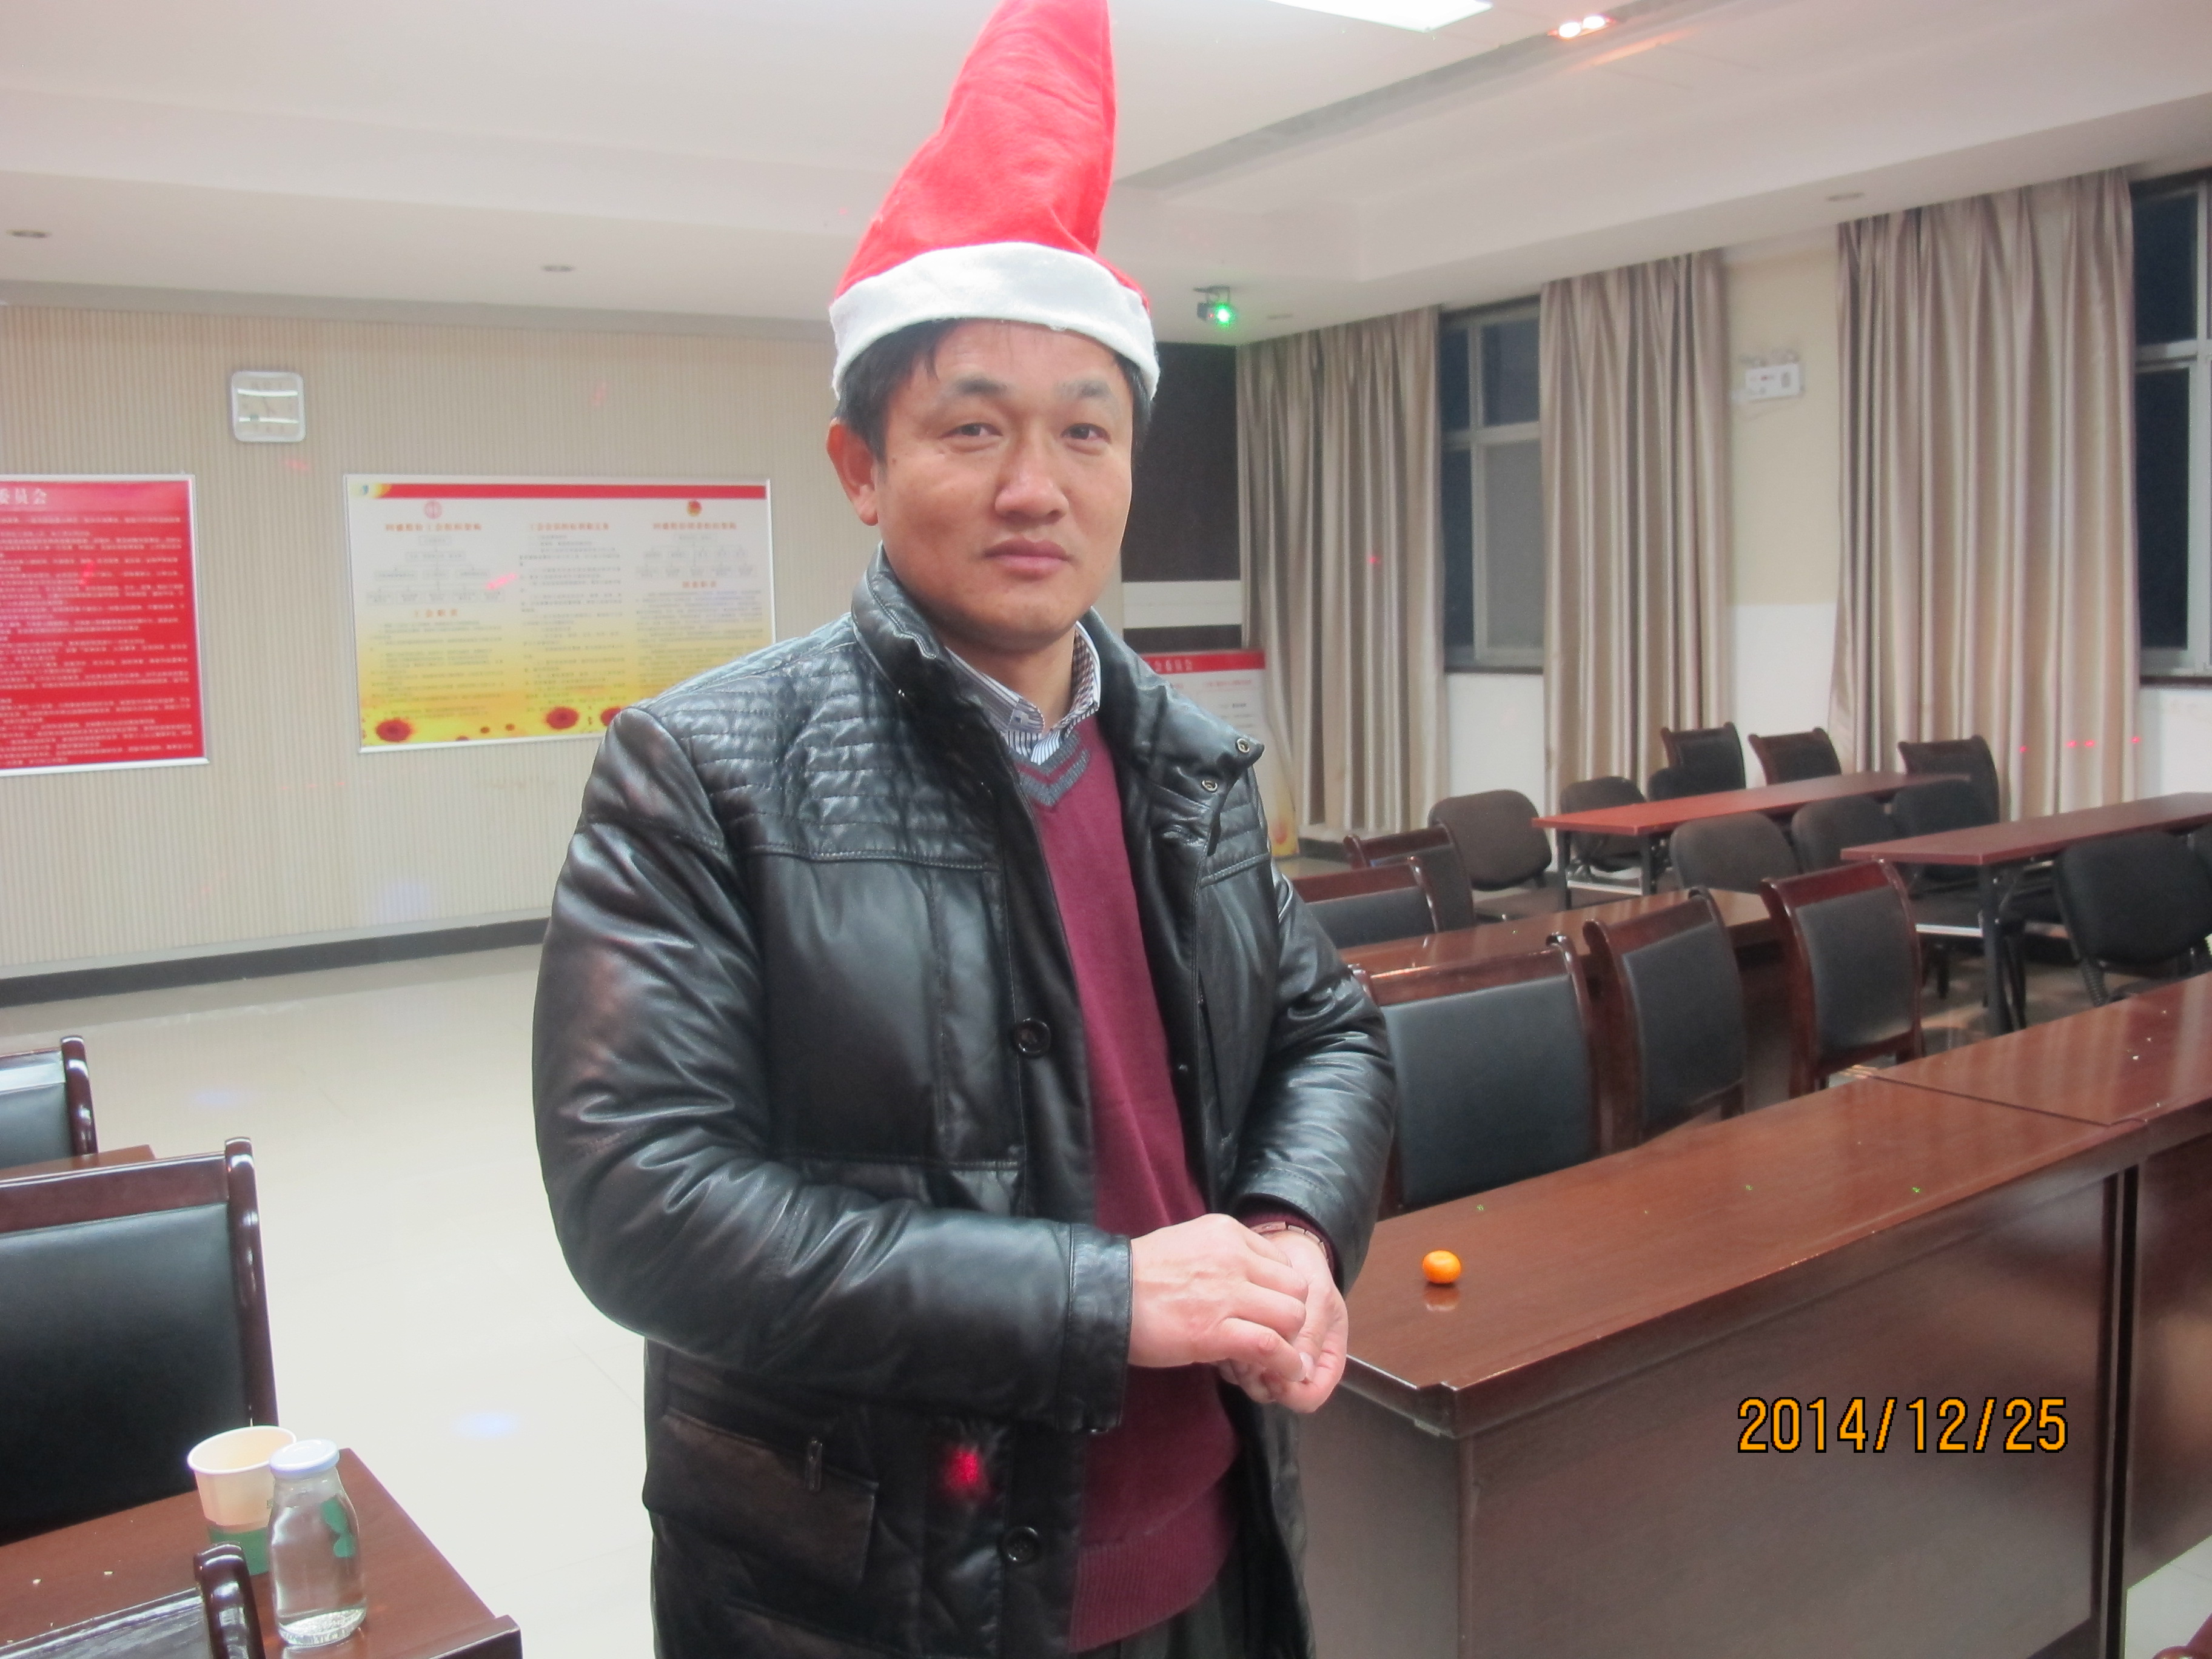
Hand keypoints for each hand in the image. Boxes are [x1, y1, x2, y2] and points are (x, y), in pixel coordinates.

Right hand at [1128, 1214, 1311, 1393]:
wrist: (1103, 1294)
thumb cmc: (1138, 1275)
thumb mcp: (1187, 1245)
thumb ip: (1222, 1258)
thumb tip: (1247, 1283)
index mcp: (1226, 1232)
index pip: (1282, 1262)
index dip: (1280, 1292)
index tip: (1269, 1312)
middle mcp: (1233, 1256)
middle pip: (1295, 1288)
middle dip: (1291, 1316)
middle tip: (1277, 1336)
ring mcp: (1227, 1293)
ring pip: (1291, 1316)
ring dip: (1290, 1341)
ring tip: (1282, 1358)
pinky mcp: (1216, 1331)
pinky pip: (1270, 1346)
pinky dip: (1284, 1362)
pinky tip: (1283, 1371)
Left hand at [1215, 1228, 1347, 1413]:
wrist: (1280, 1245)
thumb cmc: (1306, 1269)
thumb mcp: (1319, 1296)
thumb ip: (1312, 1333)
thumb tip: (1303, 1371)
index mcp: (1324, 1358)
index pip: (1310, 1396)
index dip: (1292, 1392)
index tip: (1274, 1374)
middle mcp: (1294, 1364)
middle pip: (1274, 1393)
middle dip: (1258, 1378)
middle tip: (1244, 1355)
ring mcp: (1267, 1357)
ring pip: (1251, 1382)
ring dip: (1239, 1364)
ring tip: (1232, 1337)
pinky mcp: (1243, 1343)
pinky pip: (1232, 1364)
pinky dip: (1226, 1353)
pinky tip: (1221, 1331)